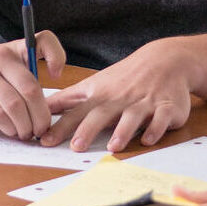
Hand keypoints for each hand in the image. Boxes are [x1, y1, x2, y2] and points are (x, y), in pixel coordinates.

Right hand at [0, 30, 64, 140]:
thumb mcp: (1, 59)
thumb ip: (23, 73)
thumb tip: (46, 104)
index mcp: (13, 49)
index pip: (44, 41)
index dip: (57, 57)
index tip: (58, 75)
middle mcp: (0, 59)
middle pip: (31, 88)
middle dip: (42, 113)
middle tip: (44, 127)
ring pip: (15, 105)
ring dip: (26, 124)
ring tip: (28, 133)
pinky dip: (10, 127)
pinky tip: (12, 131)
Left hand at [42, 38, 193, 151]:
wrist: (165, 60)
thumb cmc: (125, 77)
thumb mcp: (95, 83)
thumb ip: (68, 99)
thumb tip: (40, 109)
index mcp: (101, 95)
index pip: (77, 112)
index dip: (61, 126)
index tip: (44, 140)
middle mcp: (121, 99)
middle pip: (102, 113)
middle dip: (88, 129)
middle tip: (76, 146)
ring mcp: (144, 102)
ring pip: (132, 117)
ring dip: (122, 131)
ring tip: (113, 146)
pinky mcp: (166, 107)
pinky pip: (161, 118)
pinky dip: (155, 129)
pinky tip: (148, 139)